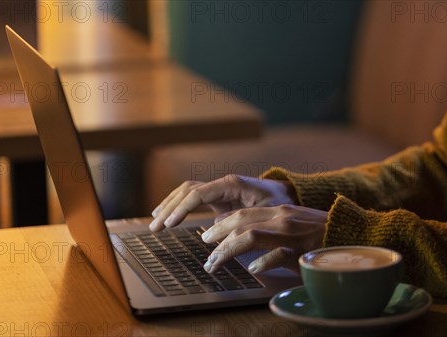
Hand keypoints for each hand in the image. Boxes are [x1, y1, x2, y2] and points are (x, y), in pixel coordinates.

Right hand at [150, 175, 297, 230]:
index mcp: (232, 184)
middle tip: (155, 227)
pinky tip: (168, 217)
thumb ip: (241, 220)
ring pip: (187, 193)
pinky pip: (193, 199)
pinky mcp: (220, 199)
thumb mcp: (266, 213)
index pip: (198, 194)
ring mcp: (220, 190)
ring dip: (170, 206)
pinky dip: (179, 206)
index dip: (181, 209)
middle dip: (169, 208)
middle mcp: (222, 184)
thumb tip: (214, 230)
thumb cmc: (282, 205)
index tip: (169, 224)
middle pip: (187, 191)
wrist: (291, 197)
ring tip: (155, 222)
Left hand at [201, 204, 326, 273]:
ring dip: (228, 251)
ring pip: (251, 236)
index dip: (220, 225)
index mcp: (279, 211)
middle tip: (204, 254)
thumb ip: (270, 226)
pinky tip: (253, 269)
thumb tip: (242, 236)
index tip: (207, 238)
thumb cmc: (320, 234)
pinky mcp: (304, 250)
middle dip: (216, 238)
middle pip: (240, 222)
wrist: (352, 234)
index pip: (242, 213)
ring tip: (215, 264)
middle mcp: (282, 218)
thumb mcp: (293, 224)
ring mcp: (292, 234)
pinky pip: (279, 254)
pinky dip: (263, 261)